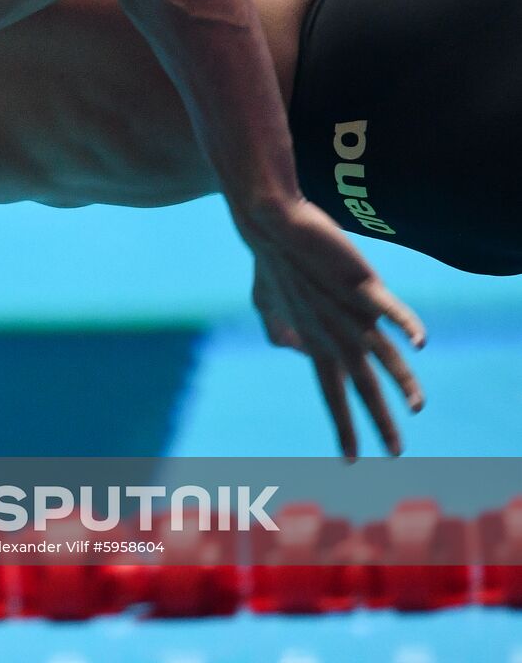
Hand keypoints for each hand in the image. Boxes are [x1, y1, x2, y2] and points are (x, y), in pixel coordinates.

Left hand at [238, 196, 425, 458]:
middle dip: (379, 423)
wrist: (270, 228)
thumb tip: (297, 348)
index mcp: (314, 342)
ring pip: (383, 355)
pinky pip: (387, 307)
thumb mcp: (267, 307)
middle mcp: (334, 333)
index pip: (331, 395)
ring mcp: (349, 310)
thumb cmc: (270, 266)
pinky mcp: (361, 283)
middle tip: (395, 454)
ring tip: (417, 407)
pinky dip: (404, 322)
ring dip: (402, 383)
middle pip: (362, 387)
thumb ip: (279, 332)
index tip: (350, 459)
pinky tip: (419, 341)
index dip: (342, 427)